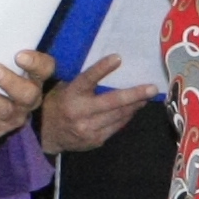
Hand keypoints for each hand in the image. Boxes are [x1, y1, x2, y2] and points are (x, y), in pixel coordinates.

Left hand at [0, 49, 54, 159]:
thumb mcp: (2, 62)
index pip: (45, 69)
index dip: (36, 63)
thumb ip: (1, 52)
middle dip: (9, 81)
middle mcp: (29, 99)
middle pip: (27, 94)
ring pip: (3, 109)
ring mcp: (13, 116)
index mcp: (34, 78)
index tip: (19, 55)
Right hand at [40, 55, 158, 154]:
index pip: (88, 79)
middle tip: (152, 88)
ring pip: (118, 116)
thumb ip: (83, 82)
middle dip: (135, 95)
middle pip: (112, 102)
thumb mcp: (64, 88)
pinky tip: (133, 109)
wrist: (46, 134)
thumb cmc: (59, 103)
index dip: (102, 68)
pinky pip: (117, 127)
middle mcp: (79, 112)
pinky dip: (126, 117)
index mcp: (71, 94)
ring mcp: (88, 129)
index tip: (118, 58)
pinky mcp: (95, 140)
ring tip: (146, 97)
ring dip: (135, 105)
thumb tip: (111, 67)